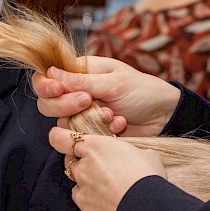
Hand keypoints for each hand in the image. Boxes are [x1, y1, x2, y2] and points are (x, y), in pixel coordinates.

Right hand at [32, 57, 181, 137]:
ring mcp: (82, 115)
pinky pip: (81, 138)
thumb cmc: (143, 91)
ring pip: (64, 124)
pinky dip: (99, 133)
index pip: (46, 79)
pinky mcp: (90, 133)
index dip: (45, 86)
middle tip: (88, 102)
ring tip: (112, 115)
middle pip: (48, 104)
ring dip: (86, 121)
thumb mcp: (114, 82)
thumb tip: (51, 73)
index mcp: (79, 72)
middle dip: (66, 106)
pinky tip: (117, 125)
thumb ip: (82, 81)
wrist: (163, 116)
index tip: (57, 90)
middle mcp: (76, 93)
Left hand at [48, 127, 167, 210]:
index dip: (59, 138)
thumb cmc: (151, 179)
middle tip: (106, 177)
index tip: (59, 139)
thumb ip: (131, 153)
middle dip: (86, 171)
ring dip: (88, 195)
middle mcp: (83, 172)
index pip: (61, 139)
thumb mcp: (147, 154)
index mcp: (95, 149)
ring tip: (110, 201)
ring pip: (77, 193)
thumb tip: (133, 159)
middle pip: (73, 168)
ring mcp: (81, 198)